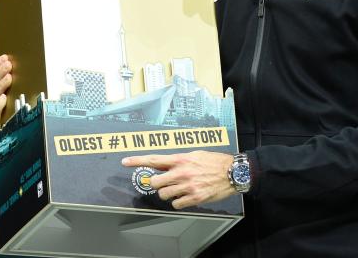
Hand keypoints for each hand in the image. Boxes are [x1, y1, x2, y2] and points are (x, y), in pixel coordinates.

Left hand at [121, 151, 235, 209]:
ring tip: (178, 189)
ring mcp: (187, 186)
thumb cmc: (214, 162)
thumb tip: (164, 164)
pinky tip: (185, 196)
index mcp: (181, 159)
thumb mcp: (195, 154)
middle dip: (156, 183)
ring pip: (164, 195)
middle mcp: (182, 172)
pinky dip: (178, 202)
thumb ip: (178, 160)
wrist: (232, 172)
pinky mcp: (194, 198)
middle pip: (155, 182)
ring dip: (167, 193)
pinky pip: (176, 204)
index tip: (125, 162)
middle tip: (163, 182)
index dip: (138, 161)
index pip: (154, 159)